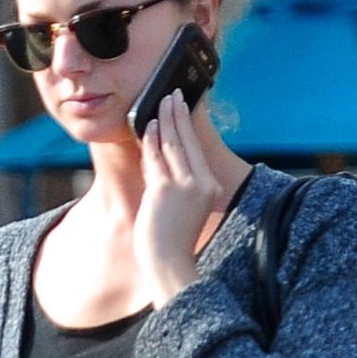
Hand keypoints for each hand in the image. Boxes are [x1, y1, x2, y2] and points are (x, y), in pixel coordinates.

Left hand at [136, 90, 222, 304]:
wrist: (168, 263)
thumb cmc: (171, 240)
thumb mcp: (180, 207)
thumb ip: (175, 182)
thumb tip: (160, 155)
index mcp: (210, 187)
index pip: (196, 149)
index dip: (187, 125)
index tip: (182, 107)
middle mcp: (201, 183)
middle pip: (187, 140)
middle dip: (177, 113)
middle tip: (172, 94)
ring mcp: (184, 185)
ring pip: (171, 143)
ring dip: (164, 119)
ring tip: (159, 103)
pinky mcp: (165, 189)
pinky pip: (156, 157)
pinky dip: (150, 139)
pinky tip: (146, 125)